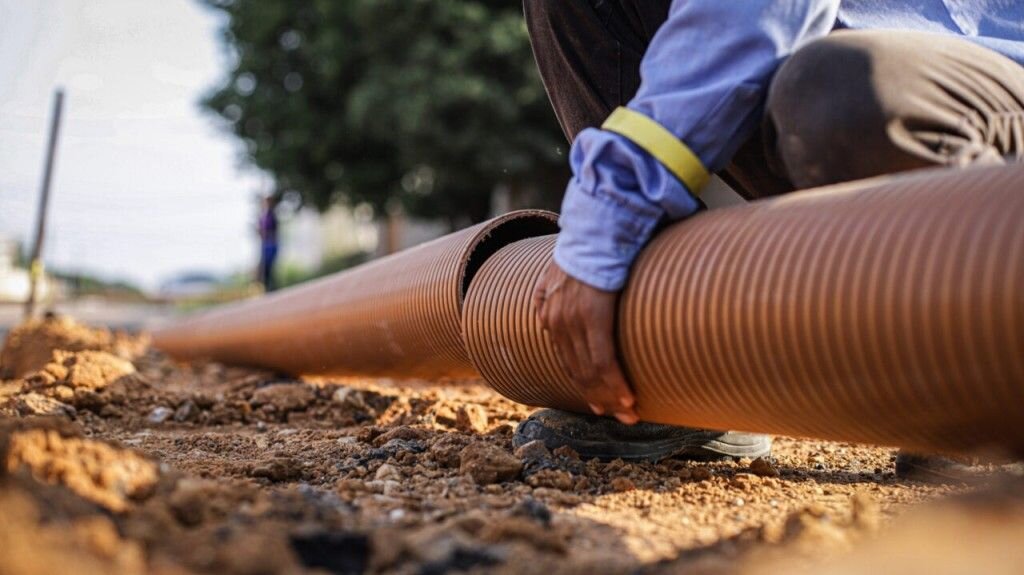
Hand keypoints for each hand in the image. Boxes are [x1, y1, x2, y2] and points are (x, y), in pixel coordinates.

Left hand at [532, 260, 637, 423]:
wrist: (595, 229)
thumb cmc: (586, 247)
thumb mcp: (554, 271)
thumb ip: (548, 293)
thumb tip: (546, 310)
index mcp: (547, 314)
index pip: (565, 360)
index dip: (583, 384)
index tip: (598, 401)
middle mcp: (556, 323)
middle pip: (577, 372)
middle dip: (598, 398)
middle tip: (618, 416)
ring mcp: (573, 323)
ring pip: (590, 372)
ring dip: (610, 397)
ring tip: (627, 413)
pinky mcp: (593, 318)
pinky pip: (603, 360)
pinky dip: (616, 382)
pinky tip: (628, 397)